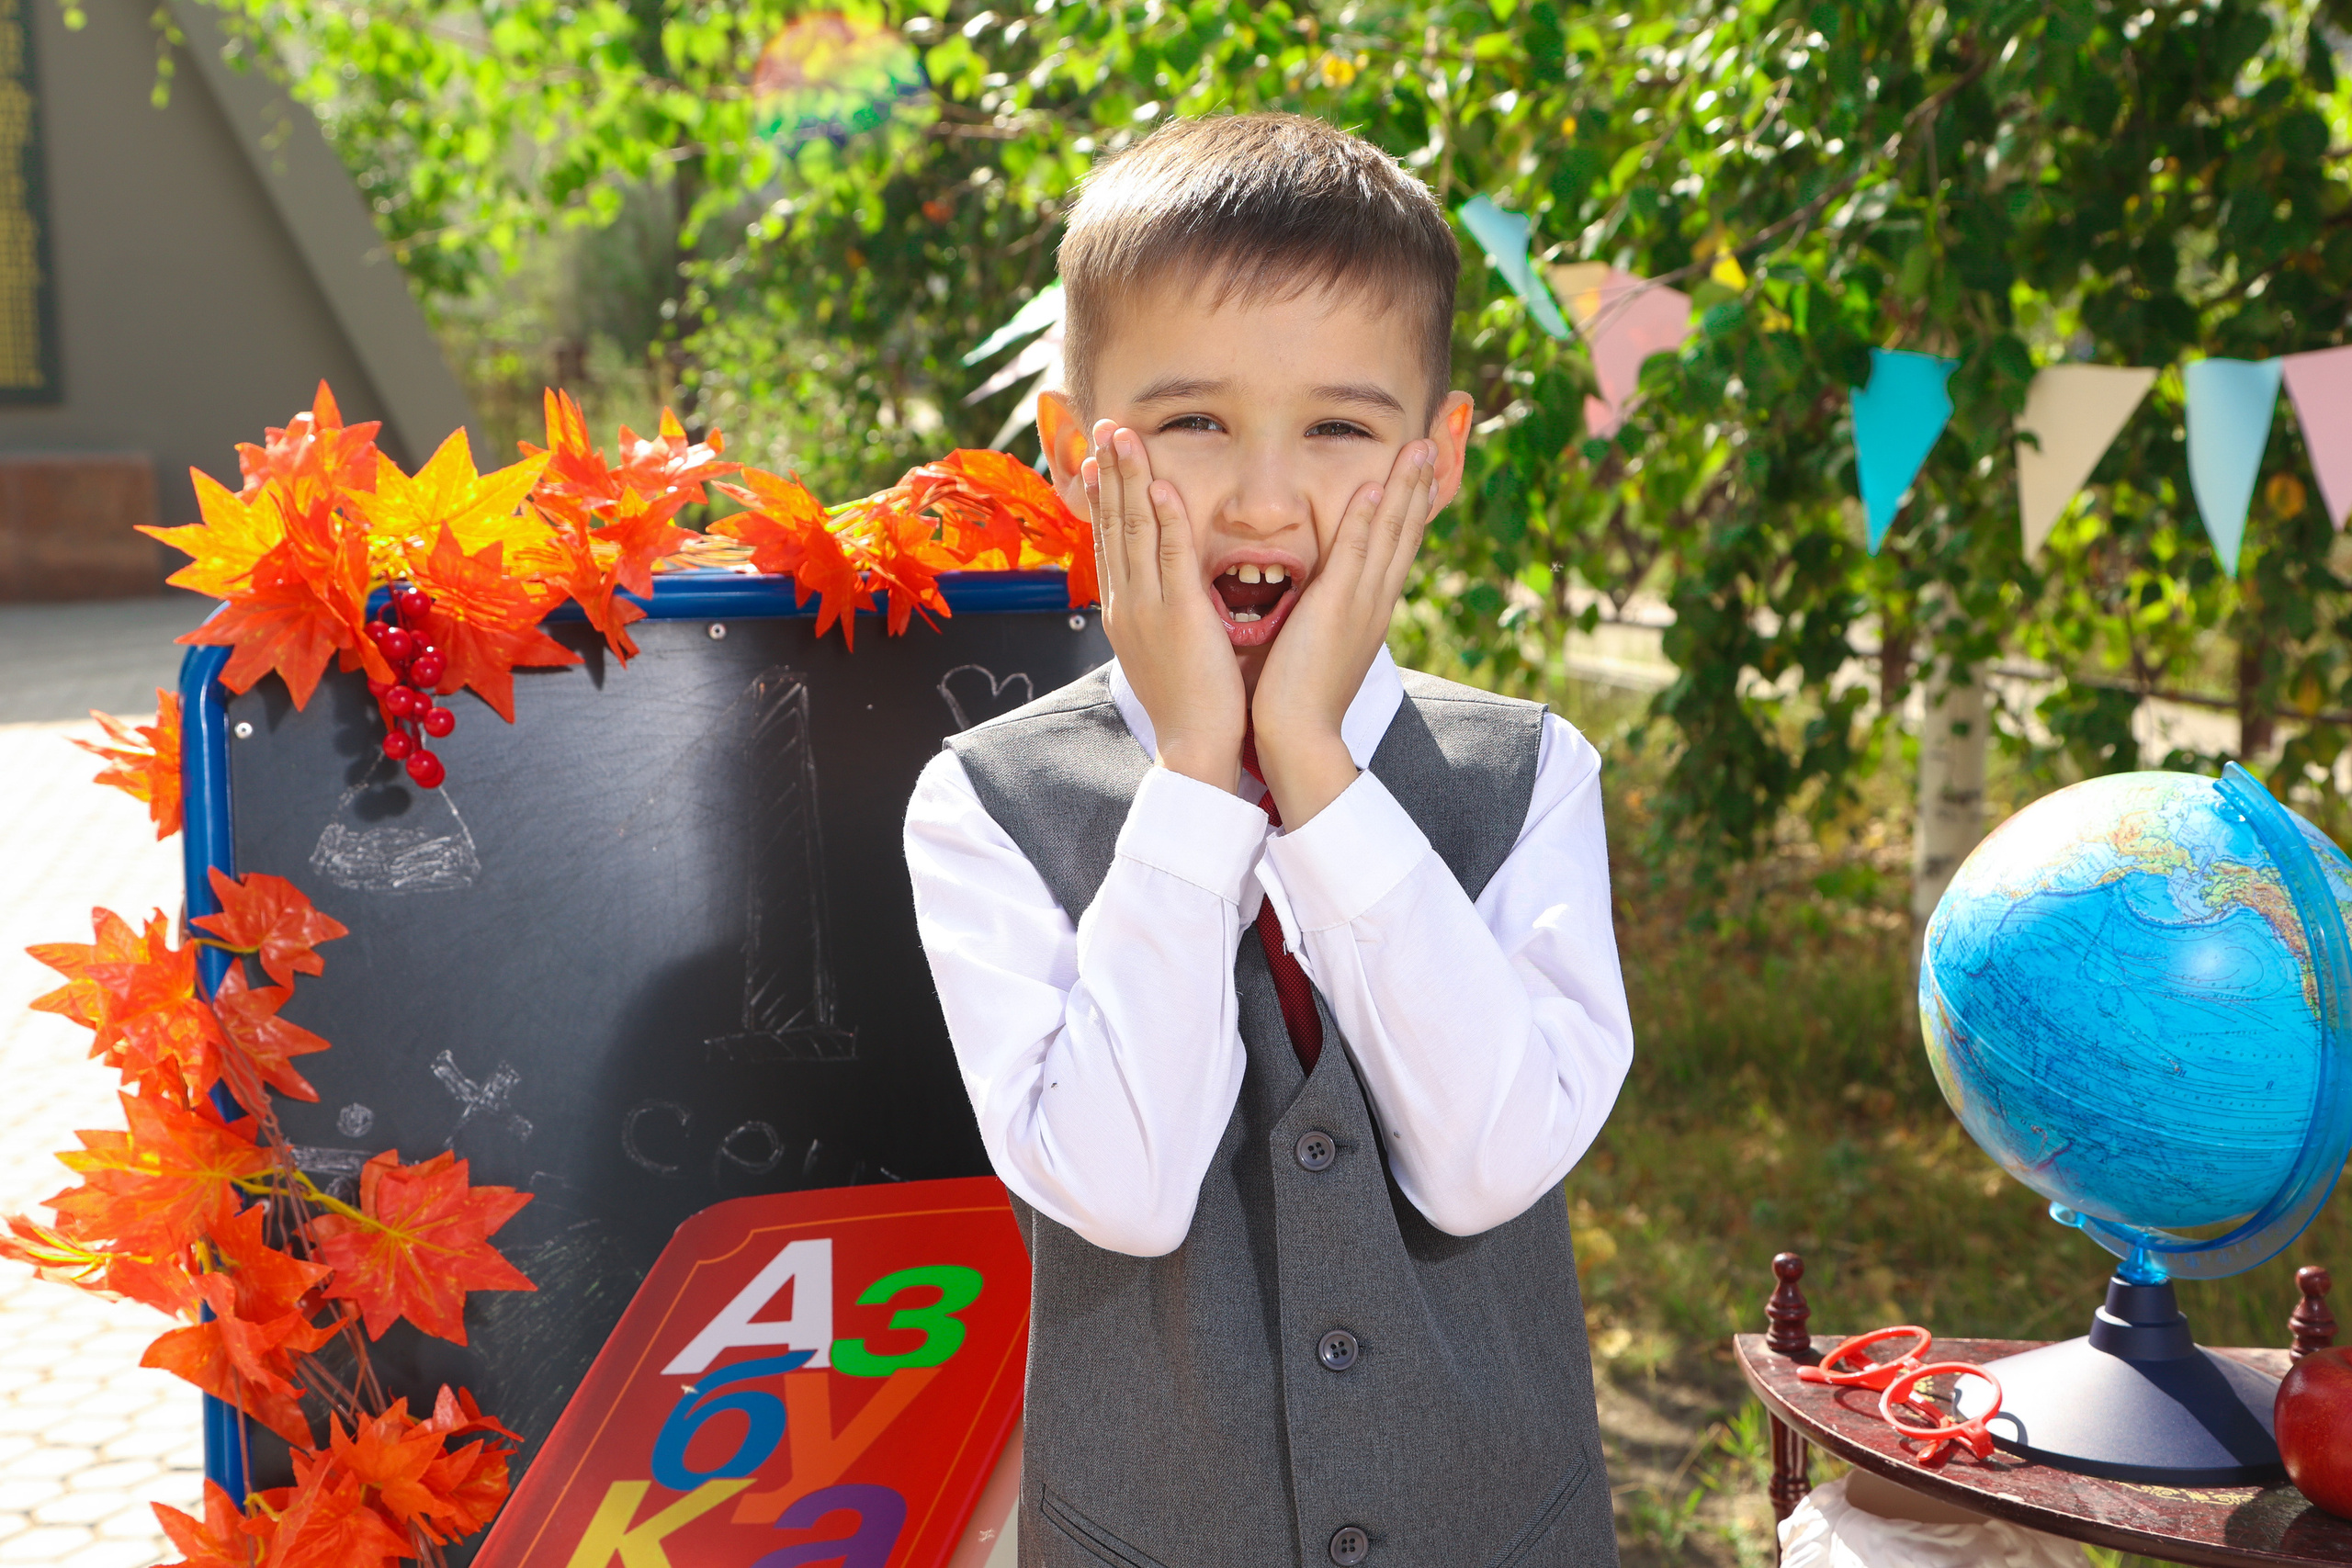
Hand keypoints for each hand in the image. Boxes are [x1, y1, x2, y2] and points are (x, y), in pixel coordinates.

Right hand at [1084, 421, 1246, 791]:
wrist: (1194, 746)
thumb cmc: (1190, 705)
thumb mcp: (1162, 652)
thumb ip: (1159, 615)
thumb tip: (1161, 593)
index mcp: (1123, 612)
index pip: (1107, 542)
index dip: (1102, 497)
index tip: (1099, 460)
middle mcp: (1126, 604)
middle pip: (1112, 525)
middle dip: (1108, 472)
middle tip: (1104, 427)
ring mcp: (1147, 608)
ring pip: (1134, 530)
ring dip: (1129, 478)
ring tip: (1123, 436)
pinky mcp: (1178, 615)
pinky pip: (1169, 556)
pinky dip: (1164, 518)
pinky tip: (1161, 484)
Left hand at [1251, 439, 1438, 826]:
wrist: (1299, 735)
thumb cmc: (1299, 701)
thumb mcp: (1319, 649)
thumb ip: (1324, 621)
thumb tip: (1320, 608)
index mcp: (1368, 613)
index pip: (1394, 551)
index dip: (1408, 511)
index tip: (1416, 478)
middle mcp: (1374, 603)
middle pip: (1404, 534)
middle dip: (1418, 487)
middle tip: (1431, 445)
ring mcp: (1360, 604)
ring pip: (1390, 534)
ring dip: (1405, 489)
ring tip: (1419, 448)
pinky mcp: (1337, 608)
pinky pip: (1357, 554)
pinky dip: (1370, 521)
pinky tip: (1377, 489)